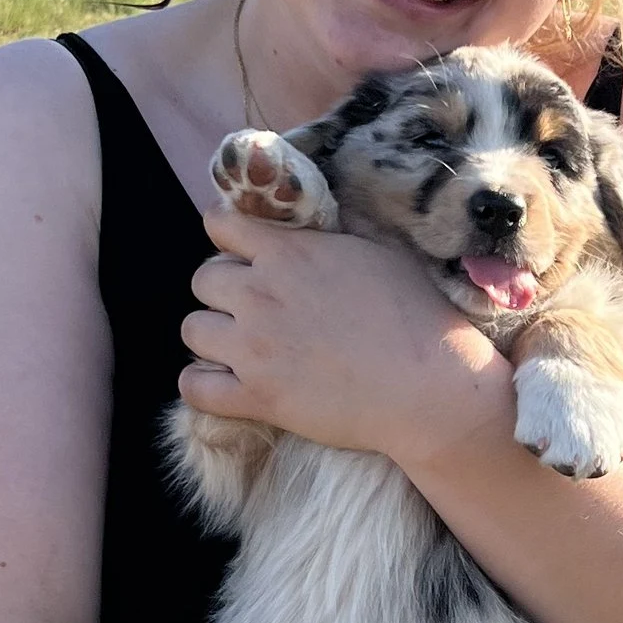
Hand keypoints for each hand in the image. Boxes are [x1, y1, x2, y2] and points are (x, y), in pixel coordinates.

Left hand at [179, 209, 507, 464]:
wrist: (430, 387)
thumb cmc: (418, 316)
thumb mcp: (378, 251)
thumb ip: (330, 235)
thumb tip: (311, 226)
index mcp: (289, 252)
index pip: (220, 224)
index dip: (229, 237)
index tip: (244, 252)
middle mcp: (261, 295)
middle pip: (202, 279)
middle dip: (223, 289)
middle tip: (254, 306)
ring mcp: (254, 349)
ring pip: (191, 330)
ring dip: (212, 335)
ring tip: (240, 345)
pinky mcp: (257, 398)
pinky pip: (194, 388)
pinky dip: (203, 385)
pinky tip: (228, 383)